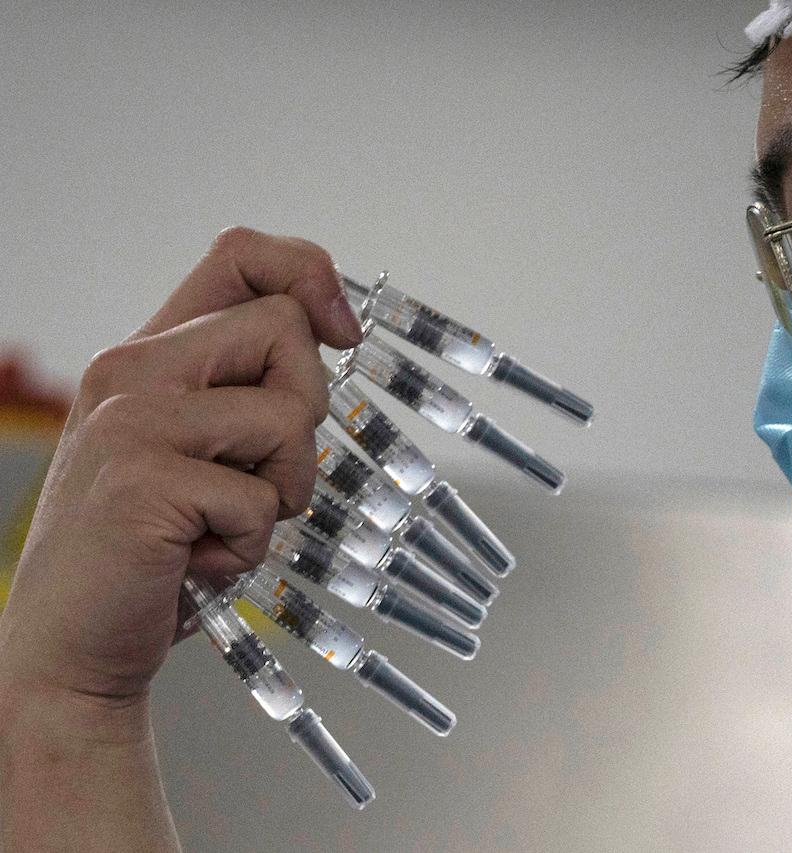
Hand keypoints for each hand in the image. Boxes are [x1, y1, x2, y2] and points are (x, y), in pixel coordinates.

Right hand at [0, 226, 362, 715]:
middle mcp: (132, 370)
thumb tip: (335, 329)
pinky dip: (250, 545)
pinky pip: (262, 500)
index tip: (343, 331)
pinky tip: (197, 562)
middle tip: (260, 477)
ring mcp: (131, 423)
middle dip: (306, 414)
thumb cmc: (155, 550)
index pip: (241, 255)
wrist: (70, 648)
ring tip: (223, 525)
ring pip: (287, 415)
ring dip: (283, 490)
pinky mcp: (142, 482)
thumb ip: (244, 387)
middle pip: (287, 329)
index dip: (311, 275)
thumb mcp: (200, 449)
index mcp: (149, 354)